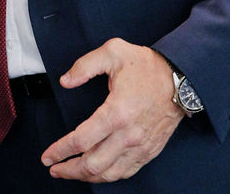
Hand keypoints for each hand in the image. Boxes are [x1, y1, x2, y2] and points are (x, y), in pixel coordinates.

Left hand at [41, 38, 184, 182]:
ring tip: (69, 173)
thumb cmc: (147, 66)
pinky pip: (126, 172)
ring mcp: (140, 146)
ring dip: (86, 177)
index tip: (47, 155)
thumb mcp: (113, 52)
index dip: (60, 150)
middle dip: (68, 170)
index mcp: (116, 112)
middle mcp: (128, 134)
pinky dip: (108, 176)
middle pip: (92, 164)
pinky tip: (96, 173)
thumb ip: (84, 65)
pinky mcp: (149, 151)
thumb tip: (66, 81)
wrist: (181, 79)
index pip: (81, 140)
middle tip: (53, 168)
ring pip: (109, 173)